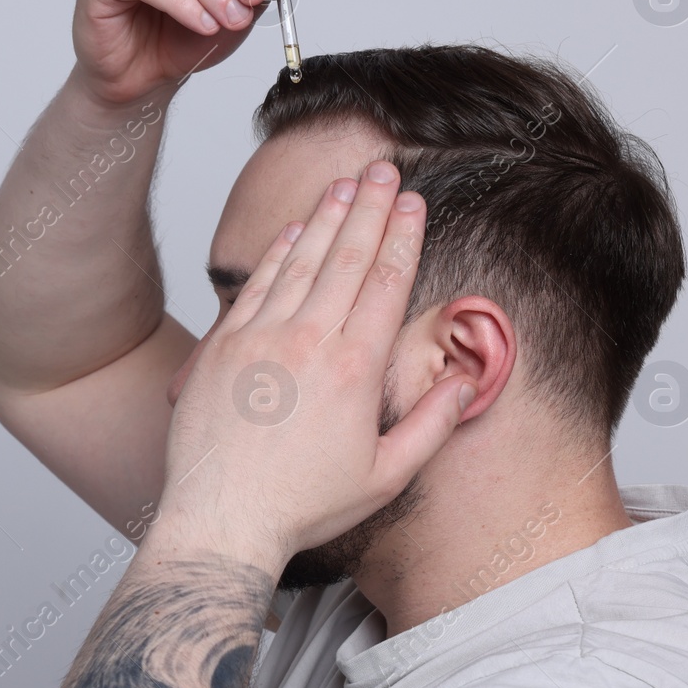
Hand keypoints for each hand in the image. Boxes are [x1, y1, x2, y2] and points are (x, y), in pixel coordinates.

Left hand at [154, 162, 477, 570]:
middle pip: (347, 257)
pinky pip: (258, 284)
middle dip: (370, 208)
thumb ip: (432, 425)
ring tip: (346, 184)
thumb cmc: (301, 505)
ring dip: (326, 218)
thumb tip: (466, 383)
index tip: (415, 203)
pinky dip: (279, 251)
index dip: (403, 236)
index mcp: (354, 369)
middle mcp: (308, 341)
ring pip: (301, 261)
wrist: (221, 517)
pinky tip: (296, 229)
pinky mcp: (223, 345)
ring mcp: (261, 337)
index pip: (387, 283)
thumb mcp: (385, 477)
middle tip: (384, 169)